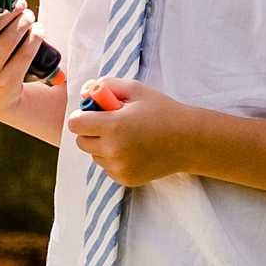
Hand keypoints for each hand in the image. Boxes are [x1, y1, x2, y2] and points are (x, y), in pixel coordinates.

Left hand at [66, 80, 191, 188]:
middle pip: (81, 142)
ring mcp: (119, 168)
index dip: (82, 116)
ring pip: (94, 156)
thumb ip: (107, 85)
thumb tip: (86, 91)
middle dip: (91, 131)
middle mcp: (113, 150)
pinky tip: (133, 150)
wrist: (189, 141)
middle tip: (111, 124)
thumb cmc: (163, 111)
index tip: (94, 114)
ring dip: (102, 146)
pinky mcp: (125, 179)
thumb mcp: (137, 90)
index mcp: (113, 126)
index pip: (75, 124)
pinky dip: (113, 159)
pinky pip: (107, 168)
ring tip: (126, 137)